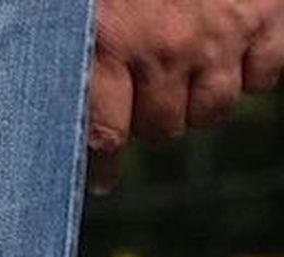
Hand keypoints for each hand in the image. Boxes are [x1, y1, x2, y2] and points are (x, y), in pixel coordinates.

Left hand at [89, 0, 283, 191]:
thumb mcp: (78, 11)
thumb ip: (77, 54)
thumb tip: (53, 116)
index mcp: (106, 44)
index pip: (104, 136)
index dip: (103, 167)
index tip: (103, 179)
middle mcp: (162, 48)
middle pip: (162, 129)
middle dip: (152, 122)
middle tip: (145, 102)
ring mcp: (217, 35)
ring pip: (211, 112)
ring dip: (197, 103)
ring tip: (185, 80)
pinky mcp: (263, 15)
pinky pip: (265, 76)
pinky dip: (251, 72)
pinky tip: (232, 56)